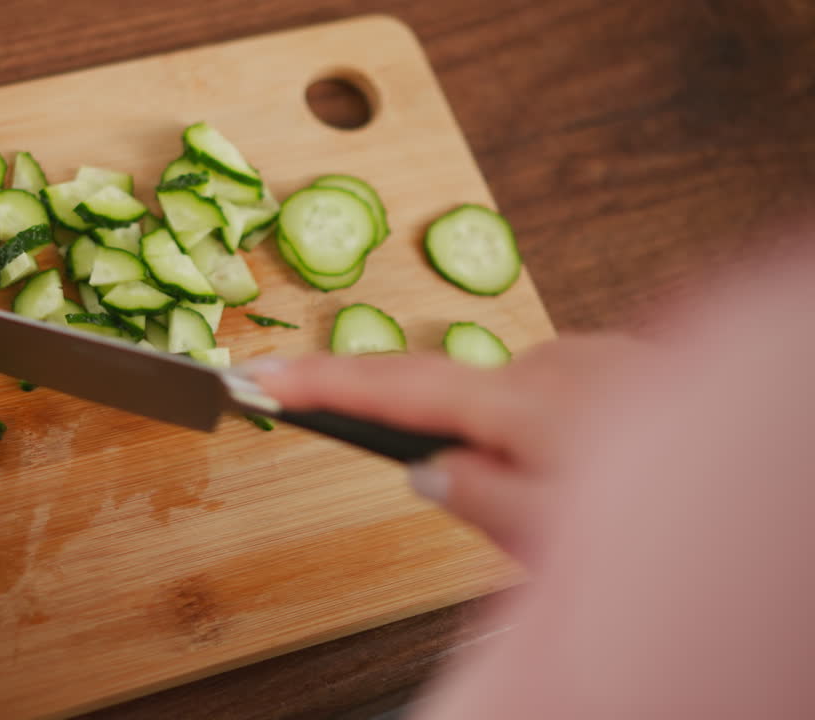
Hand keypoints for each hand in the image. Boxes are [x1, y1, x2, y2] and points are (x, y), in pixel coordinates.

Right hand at [251, 333, 648, 561]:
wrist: (778, 480)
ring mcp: (605, 358)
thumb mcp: (566, 542)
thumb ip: (481, 498)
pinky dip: (561, 436)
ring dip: (525, 452)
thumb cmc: (686, 528)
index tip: (262, 377)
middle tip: (519, 521)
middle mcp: (567, 364)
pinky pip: (565, 398)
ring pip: (521, 404)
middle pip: (466, 399)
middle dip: (466, 451)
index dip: (324, 383)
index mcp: (537, 405)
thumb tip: (427, 469)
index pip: (401, 386)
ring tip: (579, 509)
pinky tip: (604, 475)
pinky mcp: (633, 366)